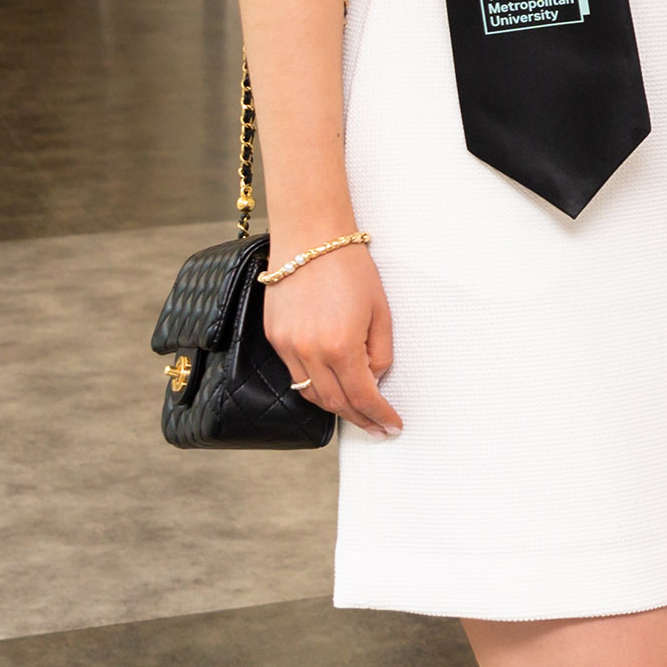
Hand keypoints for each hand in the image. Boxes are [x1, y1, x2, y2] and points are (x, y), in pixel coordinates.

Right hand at [263, 241, 402, 435]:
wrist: (311, 238)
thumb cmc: (351, 268)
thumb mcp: (380, 311)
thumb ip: (379, 351)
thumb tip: (374, 379)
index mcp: (341, 347)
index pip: (363, 397)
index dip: (379, 416)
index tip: (392, 426)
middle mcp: (310, 352)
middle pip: (335, 403)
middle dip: (359, 419)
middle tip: (377, 427)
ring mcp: (287, 347)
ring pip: (310, 393)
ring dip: (335, 407)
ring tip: (357, 412)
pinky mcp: (275, 338)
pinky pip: (294, 374)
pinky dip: (313, 385)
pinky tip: (330, 385)